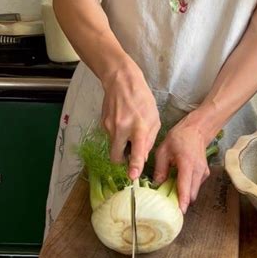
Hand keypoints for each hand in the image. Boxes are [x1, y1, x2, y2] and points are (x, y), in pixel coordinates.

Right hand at [101, 63, 160, 178]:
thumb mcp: (154, 119)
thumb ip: (149, 140)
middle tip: (129, 155)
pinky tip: (123, 122)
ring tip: (129, 130)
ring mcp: (109, 126)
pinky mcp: (103, 123)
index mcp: (139, 127)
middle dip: (122, 161)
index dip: (134, 166)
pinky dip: (117, 135)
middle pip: (116, 157)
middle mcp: (121, 129)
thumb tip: (142, 157)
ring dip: (121, 145)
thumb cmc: (142, 99)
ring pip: (113, 146)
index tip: (132, 176)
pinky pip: (111, 136)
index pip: (136, 151)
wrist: (121, 81)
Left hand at [152, 118, 210, 213]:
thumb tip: (157, 185)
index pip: (185, 186)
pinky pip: (195, 187)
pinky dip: (187, 189)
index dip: (182, 200)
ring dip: (184, 196)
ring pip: (194, 192)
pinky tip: (178, 184)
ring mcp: (203, 173)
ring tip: (171, 193)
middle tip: (168, 205)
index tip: (179, 211)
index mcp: (187, 163)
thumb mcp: (163, 151)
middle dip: (181, 202)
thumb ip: (160, 169)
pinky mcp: (204, 175)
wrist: (196, 130)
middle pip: (191, 194)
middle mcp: (198, 170)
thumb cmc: (179, 138)